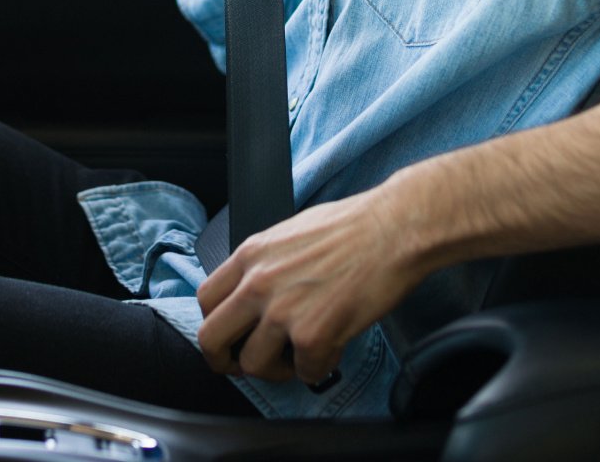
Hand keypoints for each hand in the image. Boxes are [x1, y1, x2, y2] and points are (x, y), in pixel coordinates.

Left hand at [196, 186, 425, 384]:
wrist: (393, 229)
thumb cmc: (351, 227)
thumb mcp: (287, 234)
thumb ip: (263, 264)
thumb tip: (254, 291)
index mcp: (250, 256)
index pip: (206, 300)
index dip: (213, 325)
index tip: (227, 337)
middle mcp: (258, 284)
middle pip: (211, 339)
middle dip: (224, 361)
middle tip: (243, 366)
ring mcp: (283, 312)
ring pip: (254, 365)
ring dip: (277, 370)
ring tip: (298, 357)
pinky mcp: (314, 335)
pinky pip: (305, 373)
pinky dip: (319, 368)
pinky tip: (332, 349)